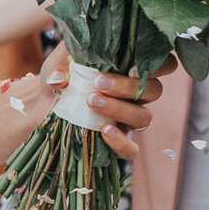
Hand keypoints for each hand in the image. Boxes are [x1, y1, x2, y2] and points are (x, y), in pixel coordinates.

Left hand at [38, 46, 166, 159]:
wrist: (44, 103)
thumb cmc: (60, 76)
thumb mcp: (58, 62)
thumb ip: (61, 60)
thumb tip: (59, 78)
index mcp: (131, 70)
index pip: (164, 65)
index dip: (158, 65)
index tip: (131, 65)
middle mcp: (136, 95)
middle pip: (154, 91)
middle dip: (127, 86)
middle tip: (98, 82)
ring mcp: (128, 119)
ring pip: (143, 117)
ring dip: (120, 109)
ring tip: (91, 102)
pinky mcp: (116, 141)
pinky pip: (131, 149)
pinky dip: (120, 142)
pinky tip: (104, 131)